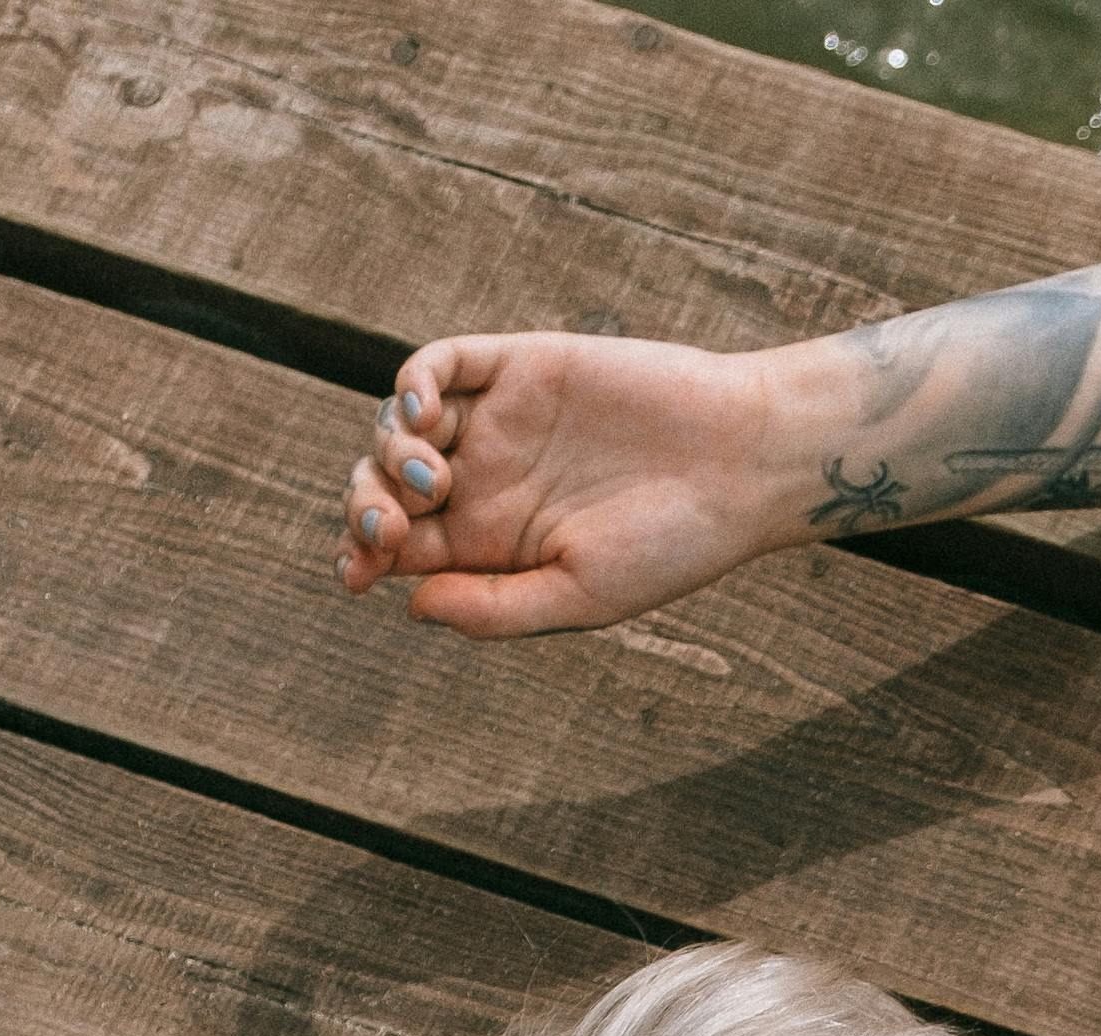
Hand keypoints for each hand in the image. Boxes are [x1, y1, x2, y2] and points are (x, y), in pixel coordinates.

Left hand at [337, 331, 814, 635]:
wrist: (743, 462)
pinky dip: (415, 382)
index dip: (362, 555)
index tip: (357, 575)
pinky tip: (422, 411)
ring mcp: (500, 420)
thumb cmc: (676, 544)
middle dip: (365, 506)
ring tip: (434, 478)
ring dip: (390, 452)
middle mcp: (486, 480)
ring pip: (401, 426)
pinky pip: (445, 363)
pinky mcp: (523, 366)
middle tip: (388, 528)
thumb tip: (410, 606)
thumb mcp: (582, 594)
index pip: (400, 548)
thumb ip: (496, 608)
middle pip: (386, 486)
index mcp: (493, 544)